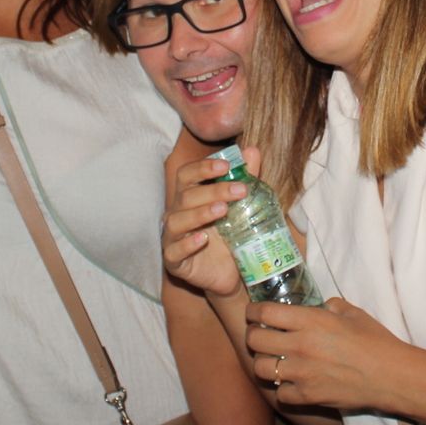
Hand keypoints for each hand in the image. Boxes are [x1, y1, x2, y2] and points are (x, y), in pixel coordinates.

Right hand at [163, 147, 255, 298]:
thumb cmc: (231, 236)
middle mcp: (177, 214)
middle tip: (240, 190)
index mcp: (189, 197)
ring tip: (223, 210)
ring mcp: (173, 238)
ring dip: (199, 213)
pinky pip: (174, 251)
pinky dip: (187, 244)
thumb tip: (252, 151)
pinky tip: (203, 239)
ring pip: (177, 221)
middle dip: (213, 190)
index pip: (187, 175)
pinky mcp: (175, 262)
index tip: (227, 165)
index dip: (203, 167)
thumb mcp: (241, 207)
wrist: (232, 273)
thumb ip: (245, 178)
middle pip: (186, 195)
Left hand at [245, 297, 404, 410]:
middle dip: (253, 335)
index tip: (253, 313)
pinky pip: (280, 393)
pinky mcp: (307, 396)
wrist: (390, 376)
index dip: (254, 312)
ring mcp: (301, 373)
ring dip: (264, 362)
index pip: (265, 313)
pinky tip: (292, 382)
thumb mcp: (352, 312)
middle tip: (259, 335)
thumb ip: (330, 306)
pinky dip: (283, 388)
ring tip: (273, 359)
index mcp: (310, 321)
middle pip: (255, 340)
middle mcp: (300, 346)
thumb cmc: (375, 341)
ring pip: (261, 368)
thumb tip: (318, 307)